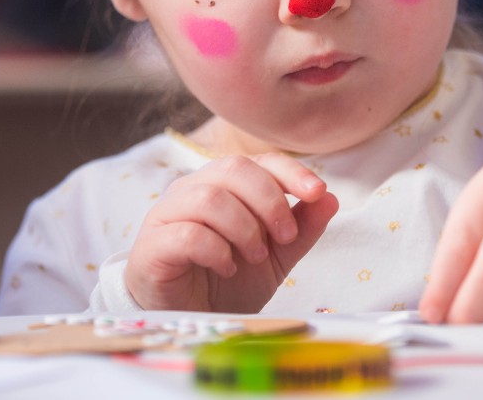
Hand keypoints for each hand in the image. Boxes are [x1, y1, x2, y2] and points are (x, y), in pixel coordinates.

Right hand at [125, 153, 338, 311]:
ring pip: (210, 198)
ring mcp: (168, 213)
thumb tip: (330, 199)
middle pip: (234, 168)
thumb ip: (300, 228)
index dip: (290, 171)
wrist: (189, 320)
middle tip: (284, 237)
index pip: (259, 161)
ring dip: (244, 228)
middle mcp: (193, 189)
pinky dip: (217, 251)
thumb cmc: (227, 281)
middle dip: (269, 201)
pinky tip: (228, 267)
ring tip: (255, 256)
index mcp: (223, 185)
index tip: (317, 192)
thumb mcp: (276, 256)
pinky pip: (188, 234)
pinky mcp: (152, 244)